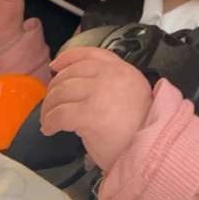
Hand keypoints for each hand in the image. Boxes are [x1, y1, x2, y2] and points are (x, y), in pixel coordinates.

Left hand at [40, 47, 152, 171]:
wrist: (151, 146)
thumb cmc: (140, 126)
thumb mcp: (131, 93)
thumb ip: (111, 83)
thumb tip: (82, 90)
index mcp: (123, 69)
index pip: (91, 54)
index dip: (70, 57)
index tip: (56, 64)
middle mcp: (111, 74)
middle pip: (72, 72)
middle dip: (55, 87)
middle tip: (50, 103)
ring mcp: (100, 92)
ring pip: (63, 91)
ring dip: (50, 106)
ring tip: (47, 119)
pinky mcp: (90, 113)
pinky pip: (61, 113)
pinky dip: (50, 121)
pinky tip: (50, 129)